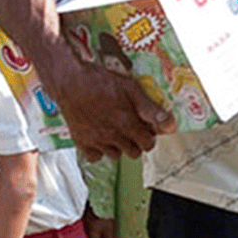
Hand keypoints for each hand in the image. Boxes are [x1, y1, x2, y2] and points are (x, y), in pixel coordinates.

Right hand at [40, 53, 173, 161]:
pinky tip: (99, 137)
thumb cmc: (99, 80)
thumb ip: (149, 107)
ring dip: (119, 146)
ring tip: (115, 131)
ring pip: (115, 156)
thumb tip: (168, 121)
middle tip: (131, 129)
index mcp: (127, 123)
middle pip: (133, 153)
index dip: (149, 136)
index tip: (145, 129)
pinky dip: (99, 151)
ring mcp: (96, 141)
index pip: (148, 144)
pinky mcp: (81, 141)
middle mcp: (112, 136)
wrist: (69, 80)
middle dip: (136, 142)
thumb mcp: (130, 88)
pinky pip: (95, 157)